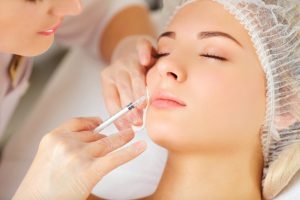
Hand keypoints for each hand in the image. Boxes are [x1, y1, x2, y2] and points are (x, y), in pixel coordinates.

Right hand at [13, 117, 145, 199]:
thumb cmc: (41, 186)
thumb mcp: (48, 157)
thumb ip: (66, 145)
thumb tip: (92, 138)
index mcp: (53, 138)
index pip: (78, 122)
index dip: (92, 121)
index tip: (100, 121)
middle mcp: (65, 143)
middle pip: (94, 134)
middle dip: (105, 138)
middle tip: (120, 135)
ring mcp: (78, 156)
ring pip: (106, 143)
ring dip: (121, 138)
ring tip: (130, 134)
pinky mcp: (89, 170)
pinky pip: (115, 158)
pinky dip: (130, 151)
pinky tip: (140, 147)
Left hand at [101, 36, 156, 129]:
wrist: (131, 51)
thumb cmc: (129, 76)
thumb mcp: (121, 90)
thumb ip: (124, 105)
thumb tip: (129, 128)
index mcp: (108, 79)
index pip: (111, 99)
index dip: (119, 115)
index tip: (127, 127)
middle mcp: (117, 68)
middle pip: (122, 88)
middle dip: (129, 107)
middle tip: (137, 121)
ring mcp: (129, 57)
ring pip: (133, 73)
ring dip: (138, 90)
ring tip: (143, 106)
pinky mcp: (141, 45)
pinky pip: (142, 47)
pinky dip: (144, 53)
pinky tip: (146, 61)